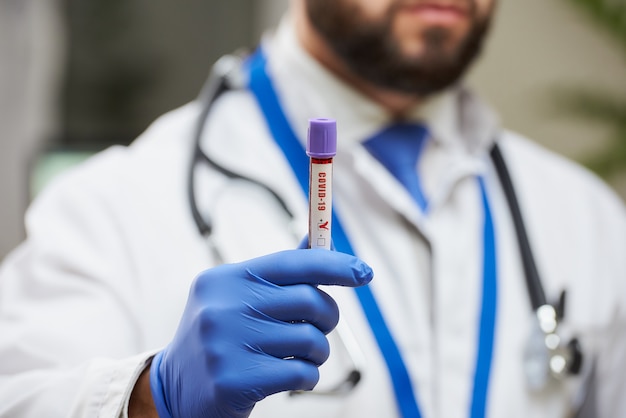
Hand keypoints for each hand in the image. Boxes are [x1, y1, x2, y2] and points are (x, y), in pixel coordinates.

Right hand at [149, 249, 372, 417]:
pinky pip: (302, 372)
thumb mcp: (240, 297)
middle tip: (321, 326)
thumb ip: (279, 274)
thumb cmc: (223, 335)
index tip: (364, 272)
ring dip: (318, 351)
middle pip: (308, 300)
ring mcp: (225, 344)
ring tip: (300, 356)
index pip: (291, 262)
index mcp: (226, 278)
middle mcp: (222, 307)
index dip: (333, 264)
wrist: (175, 388)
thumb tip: (320, 241)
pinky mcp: (233, 381)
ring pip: (310, 340)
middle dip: (327, 316)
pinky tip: (290, 377)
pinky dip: (309, 375)